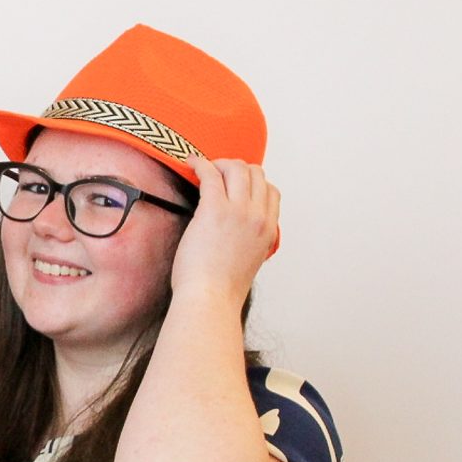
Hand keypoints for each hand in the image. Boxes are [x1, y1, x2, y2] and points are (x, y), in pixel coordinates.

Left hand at [169, 157, 278, 305]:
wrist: (211, 298)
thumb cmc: (221, 288)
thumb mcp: (249, 262)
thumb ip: (251, 242)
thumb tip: (237, 232)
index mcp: (268, 230)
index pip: (271, 191)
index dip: (254, 183)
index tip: (236, 184)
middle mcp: (258, 216)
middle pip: (256, 174)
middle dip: (236, 168)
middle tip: (217, 172)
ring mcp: (238, 211)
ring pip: (237, 168)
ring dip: (220, 163)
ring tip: (204, 167)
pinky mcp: (214, 209)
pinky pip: (210, 174)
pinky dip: (200, 163)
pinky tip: (190, 163)